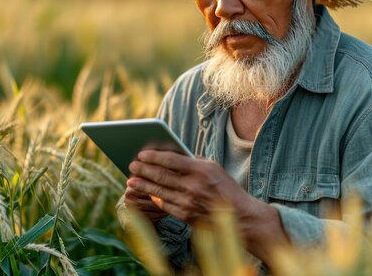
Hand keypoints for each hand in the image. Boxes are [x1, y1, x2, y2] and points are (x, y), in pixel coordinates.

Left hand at [127, 149, 288, 262]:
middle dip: (144, 170)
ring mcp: (188, 202)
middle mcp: (193, 186)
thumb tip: (171, 156)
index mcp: (201, 170)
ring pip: (159, 191)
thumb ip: (193, 161)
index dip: (154, 156)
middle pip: (161, 175)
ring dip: (143, 185)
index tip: (142, 153)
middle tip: (132, 165)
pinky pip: (165, 205)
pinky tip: (147, 194)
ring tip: (132, 180)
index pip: (171, 159)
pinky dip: (154, 198)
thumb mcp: (214, 168)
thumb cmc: (226, 188)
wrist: (239, 217)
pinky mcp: (186, 216)